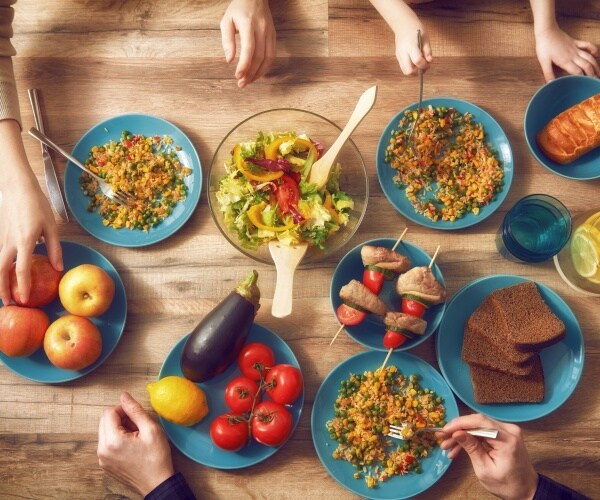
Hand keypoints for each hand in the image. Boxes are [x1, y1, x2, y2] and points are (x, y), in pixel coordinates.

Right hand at [0, 120, 61, 305]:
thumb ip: (55, 248)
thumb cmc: (36, 204)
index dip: (23, 287)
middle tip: (9, 303)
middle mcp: (9, 243)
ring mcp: (1, 239)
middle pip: (2, 272)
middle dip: (3, 290)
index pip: (21, 270)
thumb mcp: (51, 226)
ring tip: (4, 294)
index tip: (25, 299)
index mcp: (25, 241)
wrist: (16, 186)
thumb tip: (58, 268)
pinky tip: (4, 275)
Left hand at [97, 392, 174, 495]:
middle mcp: (102, 451)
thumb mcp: (151, 429)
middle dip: (120, 418)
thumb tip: (124, 396)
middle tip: (137, 425)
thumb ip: (135, 410)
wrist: (157, 483)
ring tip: (136, 436)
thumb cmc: (156, 458)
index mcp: (112, 441)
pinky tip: (132, 445)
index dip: (123, 409)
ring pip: (105, 431)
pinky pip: (107, 443)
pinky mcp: (105, 464)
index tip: (136, 416)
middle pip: (104, 421)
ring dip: (119, 428)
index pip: (109, 412)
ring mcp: (102, 459)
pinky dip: (117, 439)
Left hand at [220, 0, 275, 87]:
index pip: (249, 48)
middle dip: (250, 73)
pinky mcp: (274, 36)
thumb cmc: (238, 10)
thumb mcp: (226, 21)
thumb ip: (227, 40)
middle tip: (242, 83)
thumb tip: (229, 60)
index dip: (244, 64)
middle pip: (259, 56)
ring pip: (268, 58)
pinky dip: (265, 67)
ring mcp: (270, 33)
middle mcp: (262, 29)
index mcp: (248, 24)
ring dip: (259, 73)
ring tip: (249, 81)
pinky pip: (272, 55)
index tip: (238, 76)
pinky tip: (257, 73)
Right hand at [394, 22, 432, 75]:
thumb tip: (430, 61)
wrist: (403, 24)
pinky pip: (404, 67)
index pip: (417, 61)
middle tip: (424, 67)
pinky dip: (411, 67)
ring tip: (420, 64)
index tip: (428, 63)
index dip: (424, 65)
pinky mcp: (398, 57)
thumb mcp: (425, 37)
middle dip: (417, 72)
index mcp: (411, 45)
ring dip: (414, 71)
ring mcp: (399, 55)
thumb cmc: (415, 29)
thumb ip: (427, 50)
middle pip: (408, 71)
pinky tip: (415, 61)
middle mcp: (403, 52)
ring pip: (405, 71)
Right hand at [438, 413, 538, 499]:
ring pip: (478, 426)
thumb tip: (457, 432)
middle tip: (442, 438)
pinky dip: (471, 438)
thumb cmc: (507, 484)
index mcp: (507, 439)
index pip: (479, 422)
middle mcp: (509, 430)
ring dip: (462, 435)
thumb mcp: (485, 469)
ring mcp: (508, 430)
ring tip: (447, 446)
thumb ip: (471, 448)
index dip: (459, 424)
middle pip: (477, 422)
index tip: (444, 430)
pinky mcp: (505, 434)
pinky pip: (483, 431)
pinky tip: (458, 448)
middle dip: (458, 429)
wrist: (526, 490)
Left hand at [534, 25, 598, 80]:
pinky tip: (596, 54)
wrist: (547, 31)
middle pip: (586, 65)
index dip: (582, 79)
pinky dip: (593, 50)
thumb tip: (550, 84)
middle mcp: (573, 55)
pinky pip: (587, 45)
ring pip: (589, 57)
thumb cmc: (544, 46)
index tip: (586, 85)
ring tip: (599, 72)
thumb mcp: (544, 62)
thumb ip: (548, 73)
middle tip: (595, 82)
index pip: (577, 72)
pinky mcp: (575, 42)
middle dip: (592, 74)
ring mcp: (576, 48)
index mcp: (565, 61)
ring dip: (595, 65)